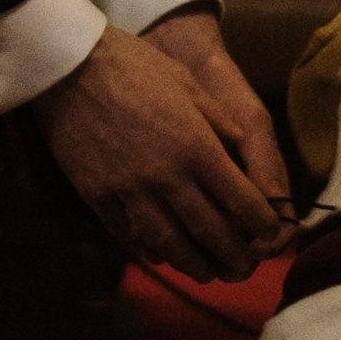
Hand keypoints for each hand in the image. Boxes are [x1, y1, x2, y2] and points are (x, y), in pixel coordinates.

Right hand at [37, 20, 282, 277]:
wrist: (70, 65)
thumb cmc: (134, 66)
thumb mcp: (188, 86)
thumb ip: (219, 124)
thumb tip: (243, 153)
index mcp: (197, 147)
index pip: (242, 200)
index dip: (263, 223)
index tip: (270, 233)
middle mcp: (168, 177)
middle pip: (210, 232)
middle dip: (234, 257)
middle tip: (245, 269)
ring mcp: (130, 190)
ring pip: (169, 244)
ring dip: (193, 265)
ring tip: (206, 274)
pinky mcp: (97, 195)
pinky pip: (127, 234)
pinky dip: (147, 250)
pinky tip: (159, 256)